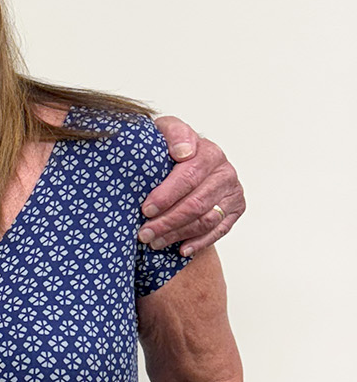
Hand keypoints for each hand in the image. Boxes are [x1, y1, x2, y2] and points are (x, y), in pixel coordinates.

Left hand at [139, 116, 244, 256]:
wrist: (188, 157)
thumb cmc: (170, 148)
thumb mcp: (165, 131)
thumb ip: (173, 134)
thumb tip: (183, 152)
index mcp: (209, 152)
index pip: (188, 177)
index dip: (166, 196)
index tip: (145, 209)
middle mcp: (225, 172)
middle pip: (196, 203)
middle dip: (167, 221)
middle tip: (144, 233)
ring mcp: (233, 191)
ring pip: (206, 220)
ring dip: (178, 234)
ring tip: (154, 242)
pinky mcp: (236, 208)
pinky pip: (219, 231)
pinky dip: (199, 242)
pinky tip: (181, 249)